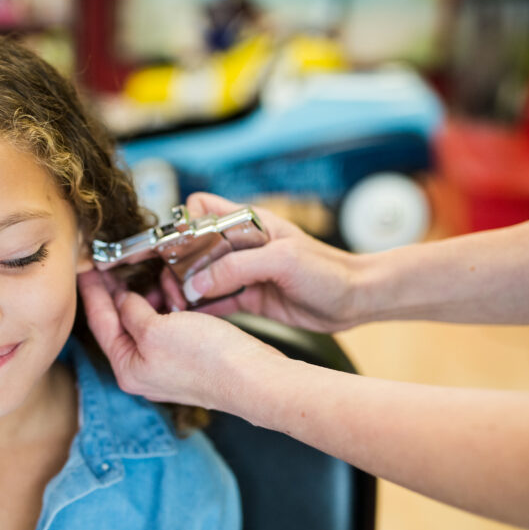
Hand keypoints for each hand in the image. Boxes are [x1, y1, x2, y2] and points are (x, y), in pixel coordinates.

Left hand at [78, 269, 280, 409]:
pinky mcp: (188, 358)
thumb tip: (122, 300)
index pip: (100, 323)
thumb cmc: (207, 359)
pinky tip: (173, 291)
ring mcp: (165, 366)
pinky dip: (168, 307)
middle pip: (121, 324)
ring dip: (148, 297)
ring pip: (146, 323)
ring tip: (149, 274)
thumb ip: (131, 312)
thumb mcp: (156, 329)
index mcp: (127, 368)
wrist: (252, 378)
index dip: (92, 292)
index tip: (84, 269)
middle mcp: (143, 371)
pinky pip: (168, 326)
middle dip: (119, 292)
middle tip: (111, 264)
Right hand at [170, 192, 363, 332]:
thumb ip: (237, 267)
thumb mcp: (282, 261)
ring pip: (200, 276)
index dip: (183, 226)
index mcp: (247, 223)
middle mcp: (241, 245)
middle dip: (176, 265)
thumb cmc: (329, 270)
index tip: (172, 249)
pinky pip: (216, 302)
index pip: (201, 210)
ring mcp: (244, 272)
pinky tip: (189, 319)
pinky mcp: (250, 298)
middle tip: (171, 287)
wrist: (357, 299)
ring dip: (185, 289)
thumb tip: (197, 282)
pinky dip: (201, 310)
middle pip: (193, 247)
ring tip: (174, 306)